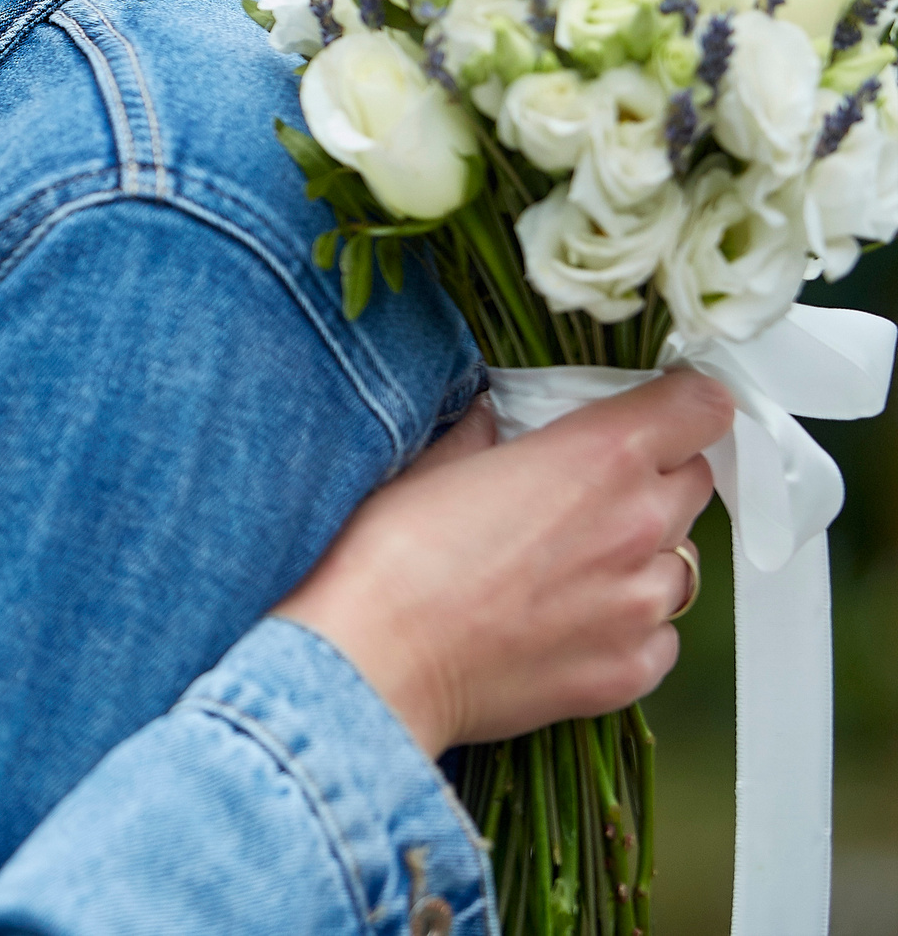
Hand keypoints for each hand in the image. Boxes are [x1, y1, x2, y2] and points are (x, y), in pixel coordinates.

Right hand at [275, 370, 731, 756]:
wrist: (375, 662)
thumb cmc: (392, 559)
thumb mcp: (435, 462)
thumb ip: (488, 433)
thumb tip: (496, 422)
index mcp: (599, 457)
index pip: (700, 408)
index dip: (684, 403)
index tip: (665, 409)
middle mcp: (638, 527)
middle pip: (695, 481)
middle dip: (655, 476)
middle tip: (592, 490)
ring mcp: (640, 606)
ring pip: (683, 563)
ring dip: (643, 555)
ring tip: (570, 567)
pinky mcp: (630, 671)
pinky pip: (662, 636)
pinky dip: (630, 625)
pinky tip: (567, 623)